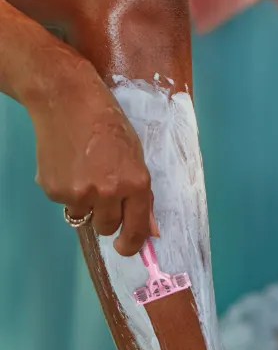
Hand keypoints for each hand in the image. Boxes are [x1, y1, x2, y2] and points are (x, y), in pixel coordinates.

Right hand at [30, 59, 158, 256]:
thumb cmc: (109, 125)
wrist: (68, 101)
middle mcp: (108, 192)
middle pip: (107, 228)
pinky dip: (66, 190)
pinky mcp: (54, 190)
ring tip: (83, 170)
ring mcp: (78, 193)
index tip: (125, 248)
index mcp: (135, 184)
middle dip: (106, 217)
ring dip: (85, 202)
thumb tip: (151, 231)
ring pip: (83, 216)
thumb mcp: (136, 157)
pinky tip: (67, 164)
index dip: (131, 245)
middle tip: (102, 193)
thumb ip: (142, 197)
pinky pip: (64, 203)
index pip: (136, 230)